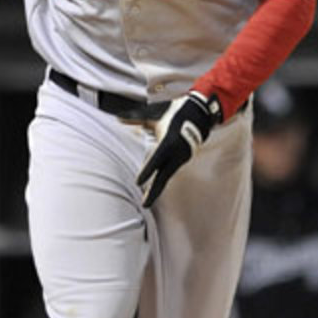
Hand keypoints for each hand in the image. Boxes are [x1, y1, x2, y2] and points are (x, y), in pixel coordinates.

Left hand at [136, 91, 221, 207]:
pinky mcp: (183, 159)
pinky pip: (170, 171)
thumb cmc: (173, 113)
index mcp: (168, 141)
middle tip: (145, 204)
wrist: (199, 114)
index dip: (147, 172)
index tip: (138, 182)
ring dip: (157, 187)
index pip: (155, 160)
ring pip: (167, 175)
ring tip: (146, 200)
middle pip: (163, 176)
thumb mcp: (153, 115)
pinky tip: (154, 188)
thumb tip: (118, 118)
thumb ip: (135, 118)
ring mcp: (181, 157)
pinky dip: (162, 180)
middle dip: (154, 191)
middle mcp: (176, 152)